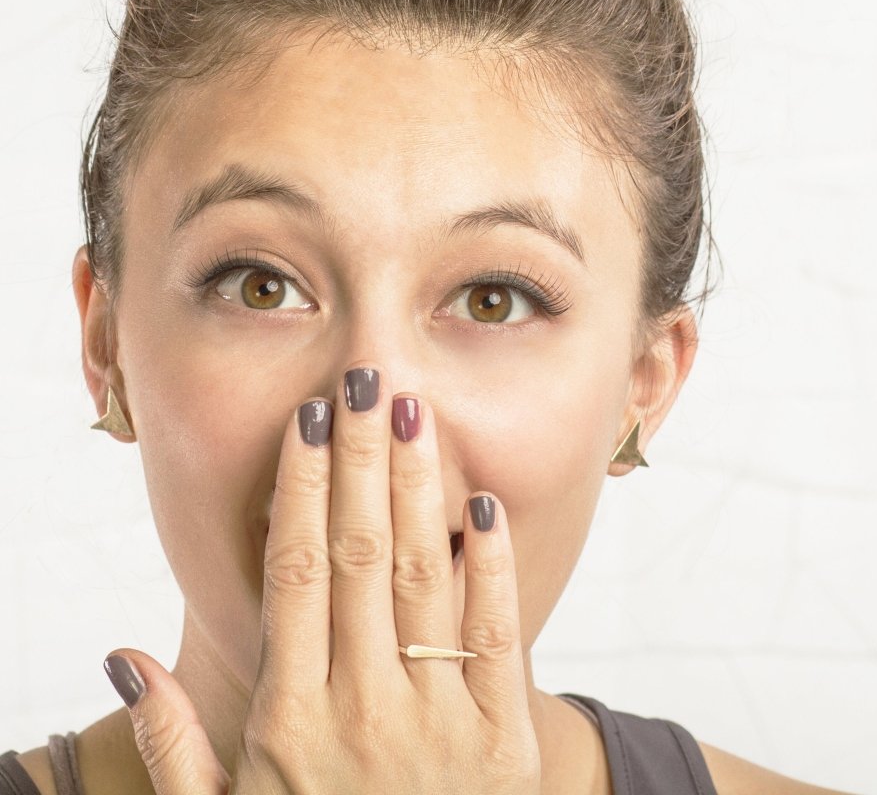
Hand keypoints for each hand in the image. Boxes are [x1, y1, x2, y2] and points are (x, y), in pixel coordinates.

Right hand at [103, 365, 541, 793]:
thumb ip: (175, 744)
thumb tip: (124, 658)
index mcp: (290, 721)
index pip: (294, 574)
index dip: (301, 490)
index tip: (307, 422)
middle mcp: (362, 708)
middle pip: (356, 555)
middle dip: (359, 460)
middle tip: (361, 381)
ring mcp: (437, 722)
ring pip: (422, 579)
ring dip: (418, 488)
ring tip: (413, 413)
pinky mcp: (503, 742)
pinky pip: (498, 637)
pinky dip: (490, 567)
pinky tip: (482, 506)